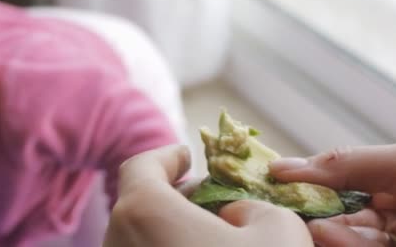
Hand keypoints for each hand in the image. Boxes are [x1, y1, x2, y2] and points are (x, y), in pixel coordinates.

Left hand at [103, 145, 312, 246]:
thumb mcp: (278, 229)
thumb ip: (253, 206)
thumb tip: (234, 213)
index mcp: (145, 211)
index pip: (142, 167)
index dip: (167, 158)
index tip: (186, 158)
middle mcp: (118, 241)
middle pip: (141, 205)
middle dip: (176, 197)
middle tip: (209, 201)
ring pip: (140, 237)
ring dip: (172, 228)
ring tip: (214, 234)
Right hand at [270, 141, 395, 245]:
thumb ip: (348, 165)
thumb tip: (286, 166)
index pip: (342, 189)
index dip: (310, 188)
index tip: (275, 186)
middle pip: (345, 223)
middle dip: (319, 219)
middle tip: (288, 215)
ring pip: (358, 245)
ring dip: (337, 238)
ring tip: (319, 231)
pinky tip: (337, 238)